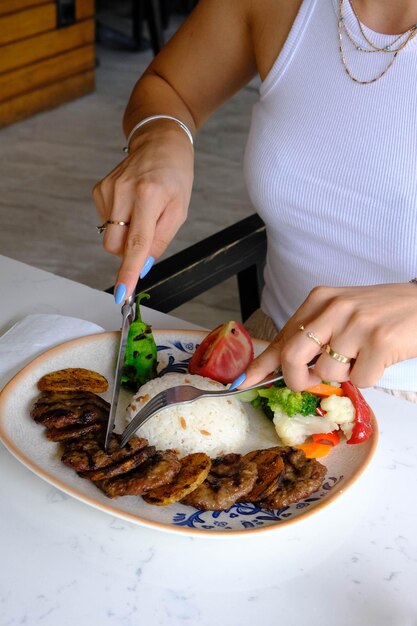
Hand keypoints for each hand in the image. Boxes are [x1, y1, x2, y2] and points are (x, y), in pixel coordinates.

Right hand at [92, 122, 193, 300]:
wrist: (159, 142)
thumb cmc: (174, 177)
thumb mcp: (179, 210)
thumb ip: (161, 240)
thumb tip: (142, 266)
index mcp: (149, 196)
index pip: (136, 243)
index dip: (128, 272)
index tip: (121, 294)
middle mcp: (124, 191)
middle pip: (114, 245)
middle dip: (128, 250)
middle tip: (147, 232)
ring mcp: (107, 189)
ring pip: (109, 235)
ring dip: (126, 233)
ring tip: (142, 210)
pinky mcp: (98, 189)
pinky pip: (106, 222)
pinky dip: (119, 220)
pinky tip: (131, 203)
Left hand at [243, 283, 416, 389]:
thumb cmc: (382, 312)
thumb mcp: (342, 313)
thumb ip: (314, 333)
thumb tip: (283, 366)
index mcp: (320, 299)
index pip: (282, 337)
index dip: (261, 364)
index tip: (243, 382)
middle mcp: (334, 308)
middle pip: (292, 356)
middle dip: (296, 380)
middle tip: (310, 383)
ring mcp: (356, 323)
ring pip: (327, 372)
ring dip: (344, 376)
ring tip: (362, 356)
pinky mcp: (379, 340)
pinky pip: (360, 379)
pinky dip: (369, 378)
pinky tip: (379, 358)